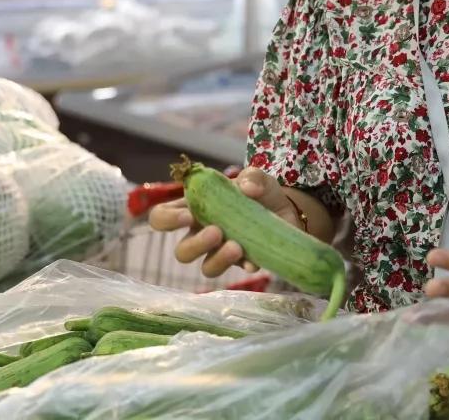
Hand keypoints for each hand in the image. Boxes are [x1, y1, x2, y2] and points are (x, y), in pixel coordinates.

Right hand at [148, 167, 301, 277]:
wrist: (287, 207)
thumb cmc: (260, 191)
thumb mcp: (256, 176)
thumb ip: (251, 176)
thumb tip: (246, 188)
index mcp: (195, 208)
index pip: (162, 217)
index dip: (167, 220)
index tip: (187, 217)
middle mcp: (202, 233)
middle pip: (181, 252)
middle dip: (196, 245)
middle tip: (217, 232)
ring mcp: (221, 251)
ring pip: (205, 268)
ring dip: (218, 259)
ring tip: (237, 247)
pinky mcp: (243, 262)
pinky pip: (238, 271)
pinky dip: (245, 265)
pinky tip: (254, 260)